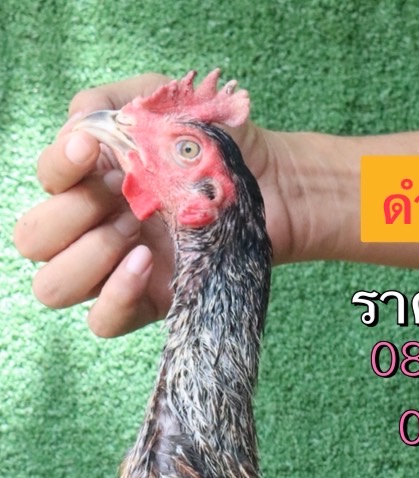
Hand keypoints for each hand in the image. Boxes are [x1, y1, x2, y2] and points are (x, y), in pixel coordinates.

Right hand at [13, 75, 296, 336]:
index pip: (45, 180)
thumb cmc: (217, 144)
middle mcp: (91, 227)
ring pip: (55, 286)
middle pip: (33, 241)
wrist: (273, 185)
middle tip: (121, 198)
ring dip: (88, 256)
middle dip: (68, 217)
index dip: (59, 166)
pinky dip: (115, 295)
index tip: (92, 147)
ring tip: (135, 231)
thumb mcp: (164, 103)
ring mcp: (116, 270)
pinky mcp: (147, 304)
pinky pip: (103, 321)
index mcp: (89, 179)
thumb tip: (77, 128)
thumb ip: (112, 105)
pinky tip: (146, 264)